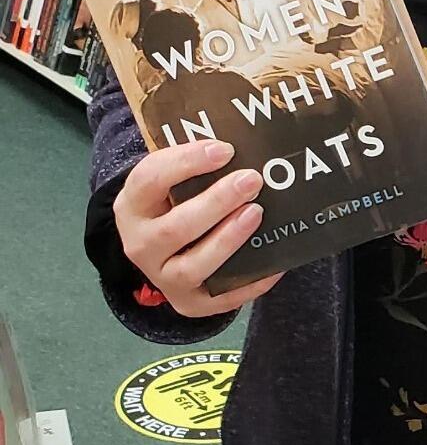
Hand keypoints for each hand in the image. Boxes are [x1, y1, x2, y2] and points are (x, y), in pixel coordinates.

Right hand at [113, 139, 282, 318]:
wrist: (160, 253)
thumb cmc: (173, 205)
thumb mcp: (167, 183)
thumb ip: (192, 165)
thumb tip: (243, 140)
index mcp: (132, 207)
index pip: (149, 180)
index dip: (186, 163)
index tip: (224, 149)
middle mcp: (141, 246)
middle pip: (175, 228)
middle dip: (216, 203)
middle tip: (251, 180)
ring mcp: (164, 278)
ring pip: (194, 266)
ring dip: (228, 239)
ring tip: (256, 213)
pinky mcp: (190, 303)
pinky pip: (222, 297)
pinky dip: (252, 280)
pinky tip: (276, 261)